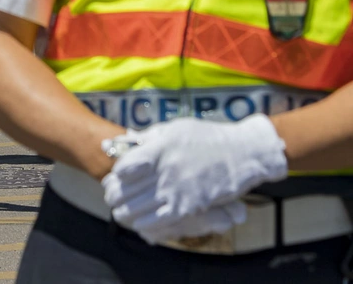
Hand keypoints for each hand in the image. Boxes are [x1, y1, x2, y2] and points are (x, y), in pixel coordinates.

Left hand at [102, 115, 286, 244]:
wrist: (243, 153)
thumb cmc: (207, 138)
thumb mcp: (174, 129)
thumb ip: (149, 138)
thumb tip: (124, 140)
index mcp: (159, 149)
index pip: (125, 166)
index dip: (116, 174)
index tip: (114, 176)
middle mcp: (166, 170)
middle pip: (128, 190)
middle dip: (115, 195)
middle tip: (110, 198)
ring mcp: (178, 190)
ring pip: (140, 207)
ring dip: (126, 212)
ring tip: (119, 212)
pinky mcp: (190, 206)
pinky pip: (161, 220)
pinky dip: (146, 223)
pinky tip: (138, 224)